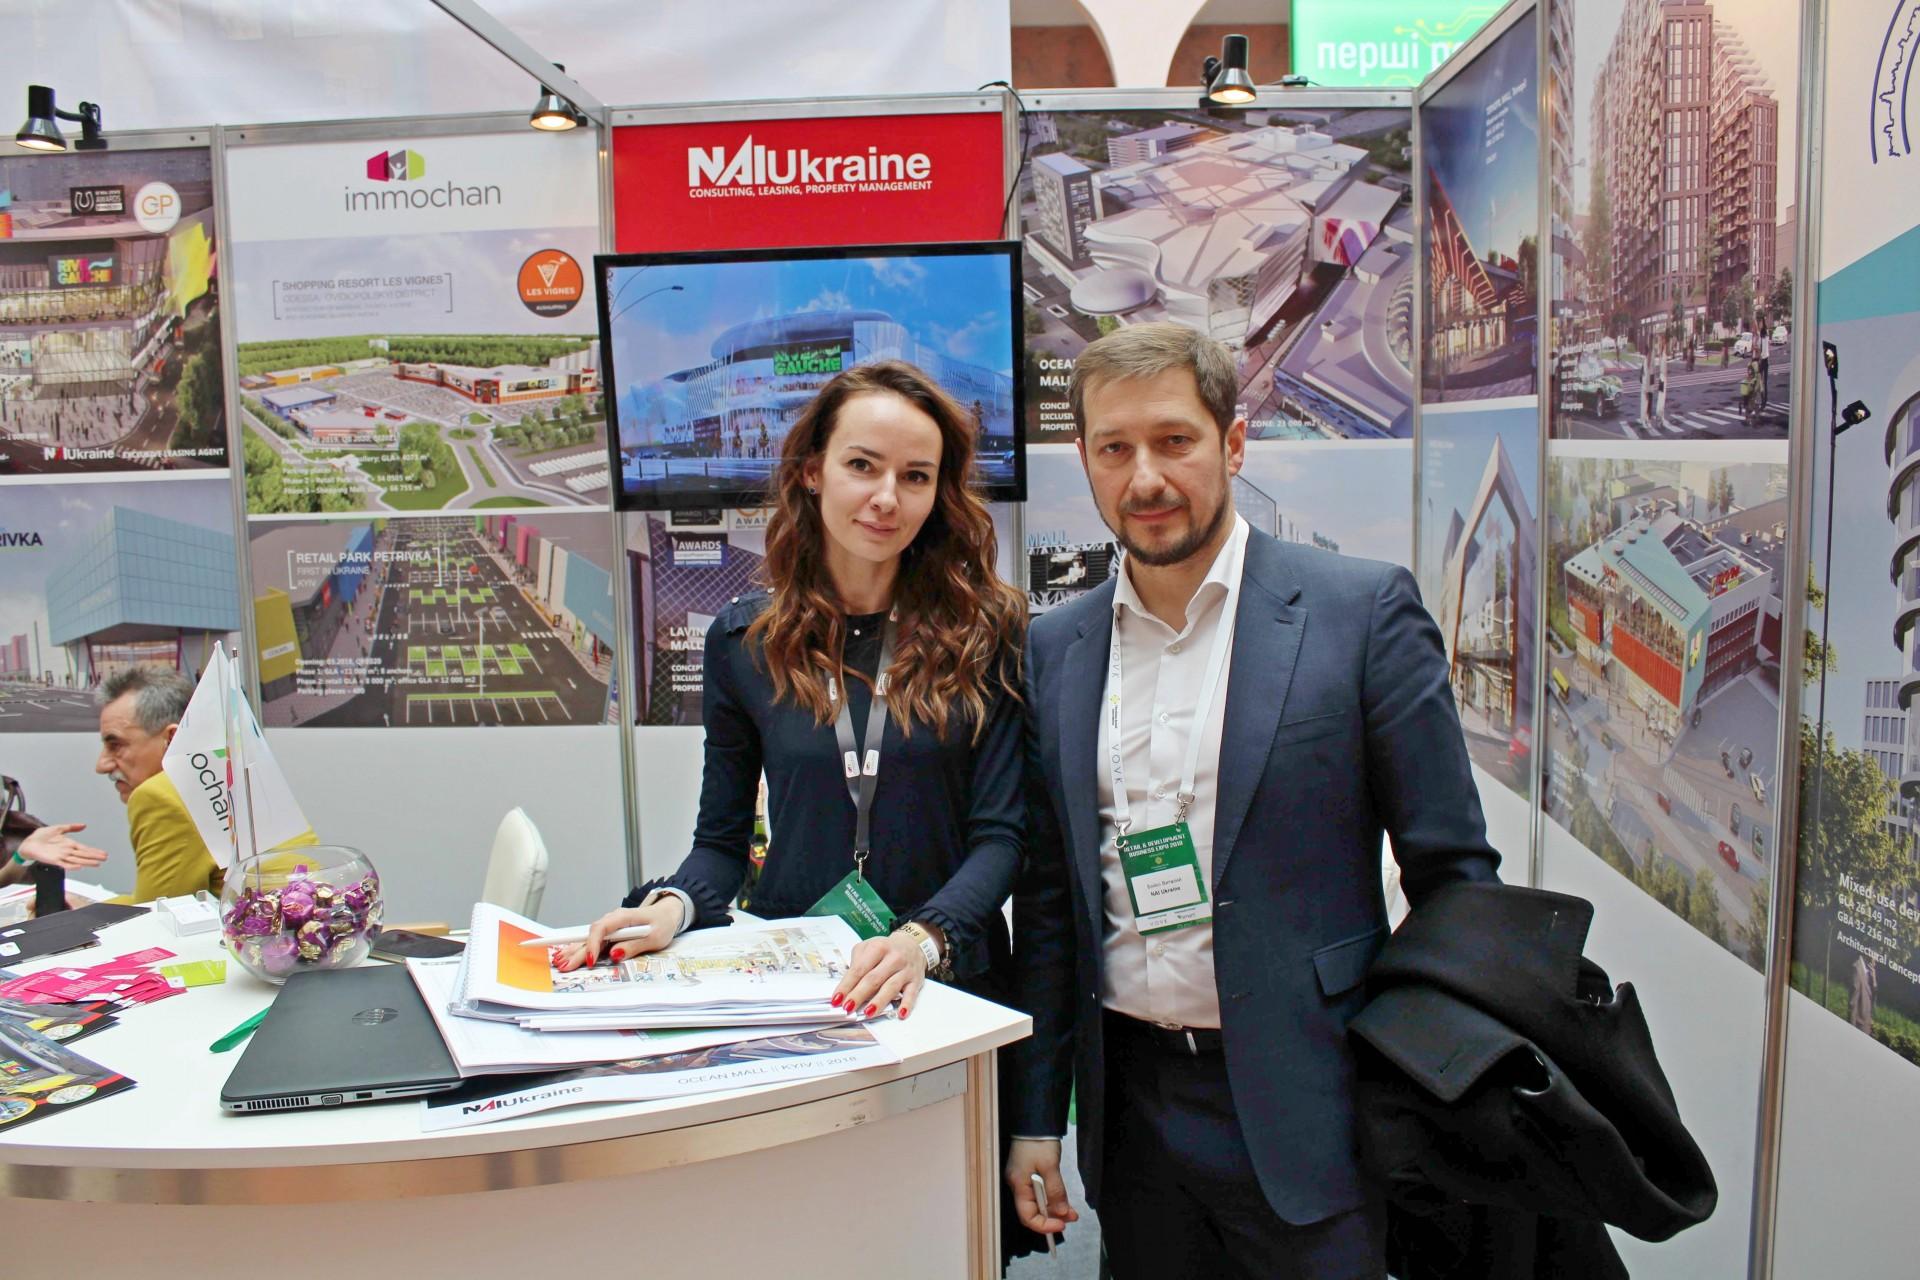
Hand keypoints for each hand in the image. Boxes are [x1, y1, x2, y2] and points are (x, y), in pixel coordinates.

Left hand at [19, 823, 108, 870]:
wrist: (28, 843)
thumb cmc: (41, 837)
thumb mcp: (58, 828)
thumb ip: (71, 827)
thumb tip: (84, 825)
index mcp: (69, 844)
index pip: (85, 848)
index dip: (95, 851)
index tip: (104, 853)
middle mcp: (67, 851)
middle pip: (84, 855)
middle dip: (95, 857)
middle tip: (105, 858)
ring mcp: (61, 856)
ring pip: (77, 860)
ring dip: (87, 862)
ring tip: (97, 863)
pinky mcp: (54, 860)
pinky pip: (64, 864)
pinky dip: (72, 866)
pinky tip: (79, 866)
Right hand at [553, 896, 684, 971]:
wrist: (668, 914)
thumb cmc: (662, 924)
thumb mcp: (654, 937)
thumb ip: (633, 945)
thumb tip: (614, 954)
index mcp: (623, 917)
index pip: (602, 929)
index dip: (593, 944)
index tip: (589, 960)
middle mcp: (613, 919)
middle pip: (591, 935)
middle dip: (576, 951)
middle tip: (564, 966)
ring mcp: (611, 926)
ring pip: (589, 938)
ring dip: (574, 950)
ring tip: (559, 962)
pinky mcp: (611, 933)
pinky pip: (593, 941)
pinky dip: (580, 948)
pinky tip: (567, 955)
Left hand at [834, 932, 924, 1018]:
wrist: (912, 945)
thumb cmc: (886, 949)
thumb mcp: (868, 947)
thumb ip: (856, 963)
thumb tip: (846, 986)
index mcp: (878, 947)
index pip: (859, 969)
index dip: (846, 985)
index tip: (837, 998)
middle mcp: (893, 958)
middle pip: (873, 979)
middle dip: (859, 995)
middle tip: (847, 1007)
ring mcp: (905, 970)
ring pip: (891, 987)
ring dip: (879, 1001)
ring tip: (868, 1012)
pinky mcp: (916, 981)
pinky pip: (912, 994)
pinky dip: (906, 1004)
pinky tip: (900, 1014)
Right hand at [1006, 1138, 1077, 1235]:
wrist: (1034, 1121)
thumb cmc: (1039, 1142)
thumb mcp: (1050, 1166)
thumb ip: (1055, 1191)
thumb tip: (1061, 1213)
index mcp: (1019, 1185)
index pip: (1027, 1217)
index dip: (1044, 1225)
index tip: (1062, 1224)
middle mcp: (1018, 1186)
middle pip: (1033, 1211)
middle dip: (1053, 1218)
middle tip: (1072, 1217)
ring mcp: (1023, 1181)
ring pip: (1038, 1204)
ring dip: (1055, 1209)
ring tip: (1072, 1211)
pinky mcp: (1029, 1175)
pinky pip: (1040, 1194)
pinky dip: (1052, 1199)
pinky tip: (1063, 1200)